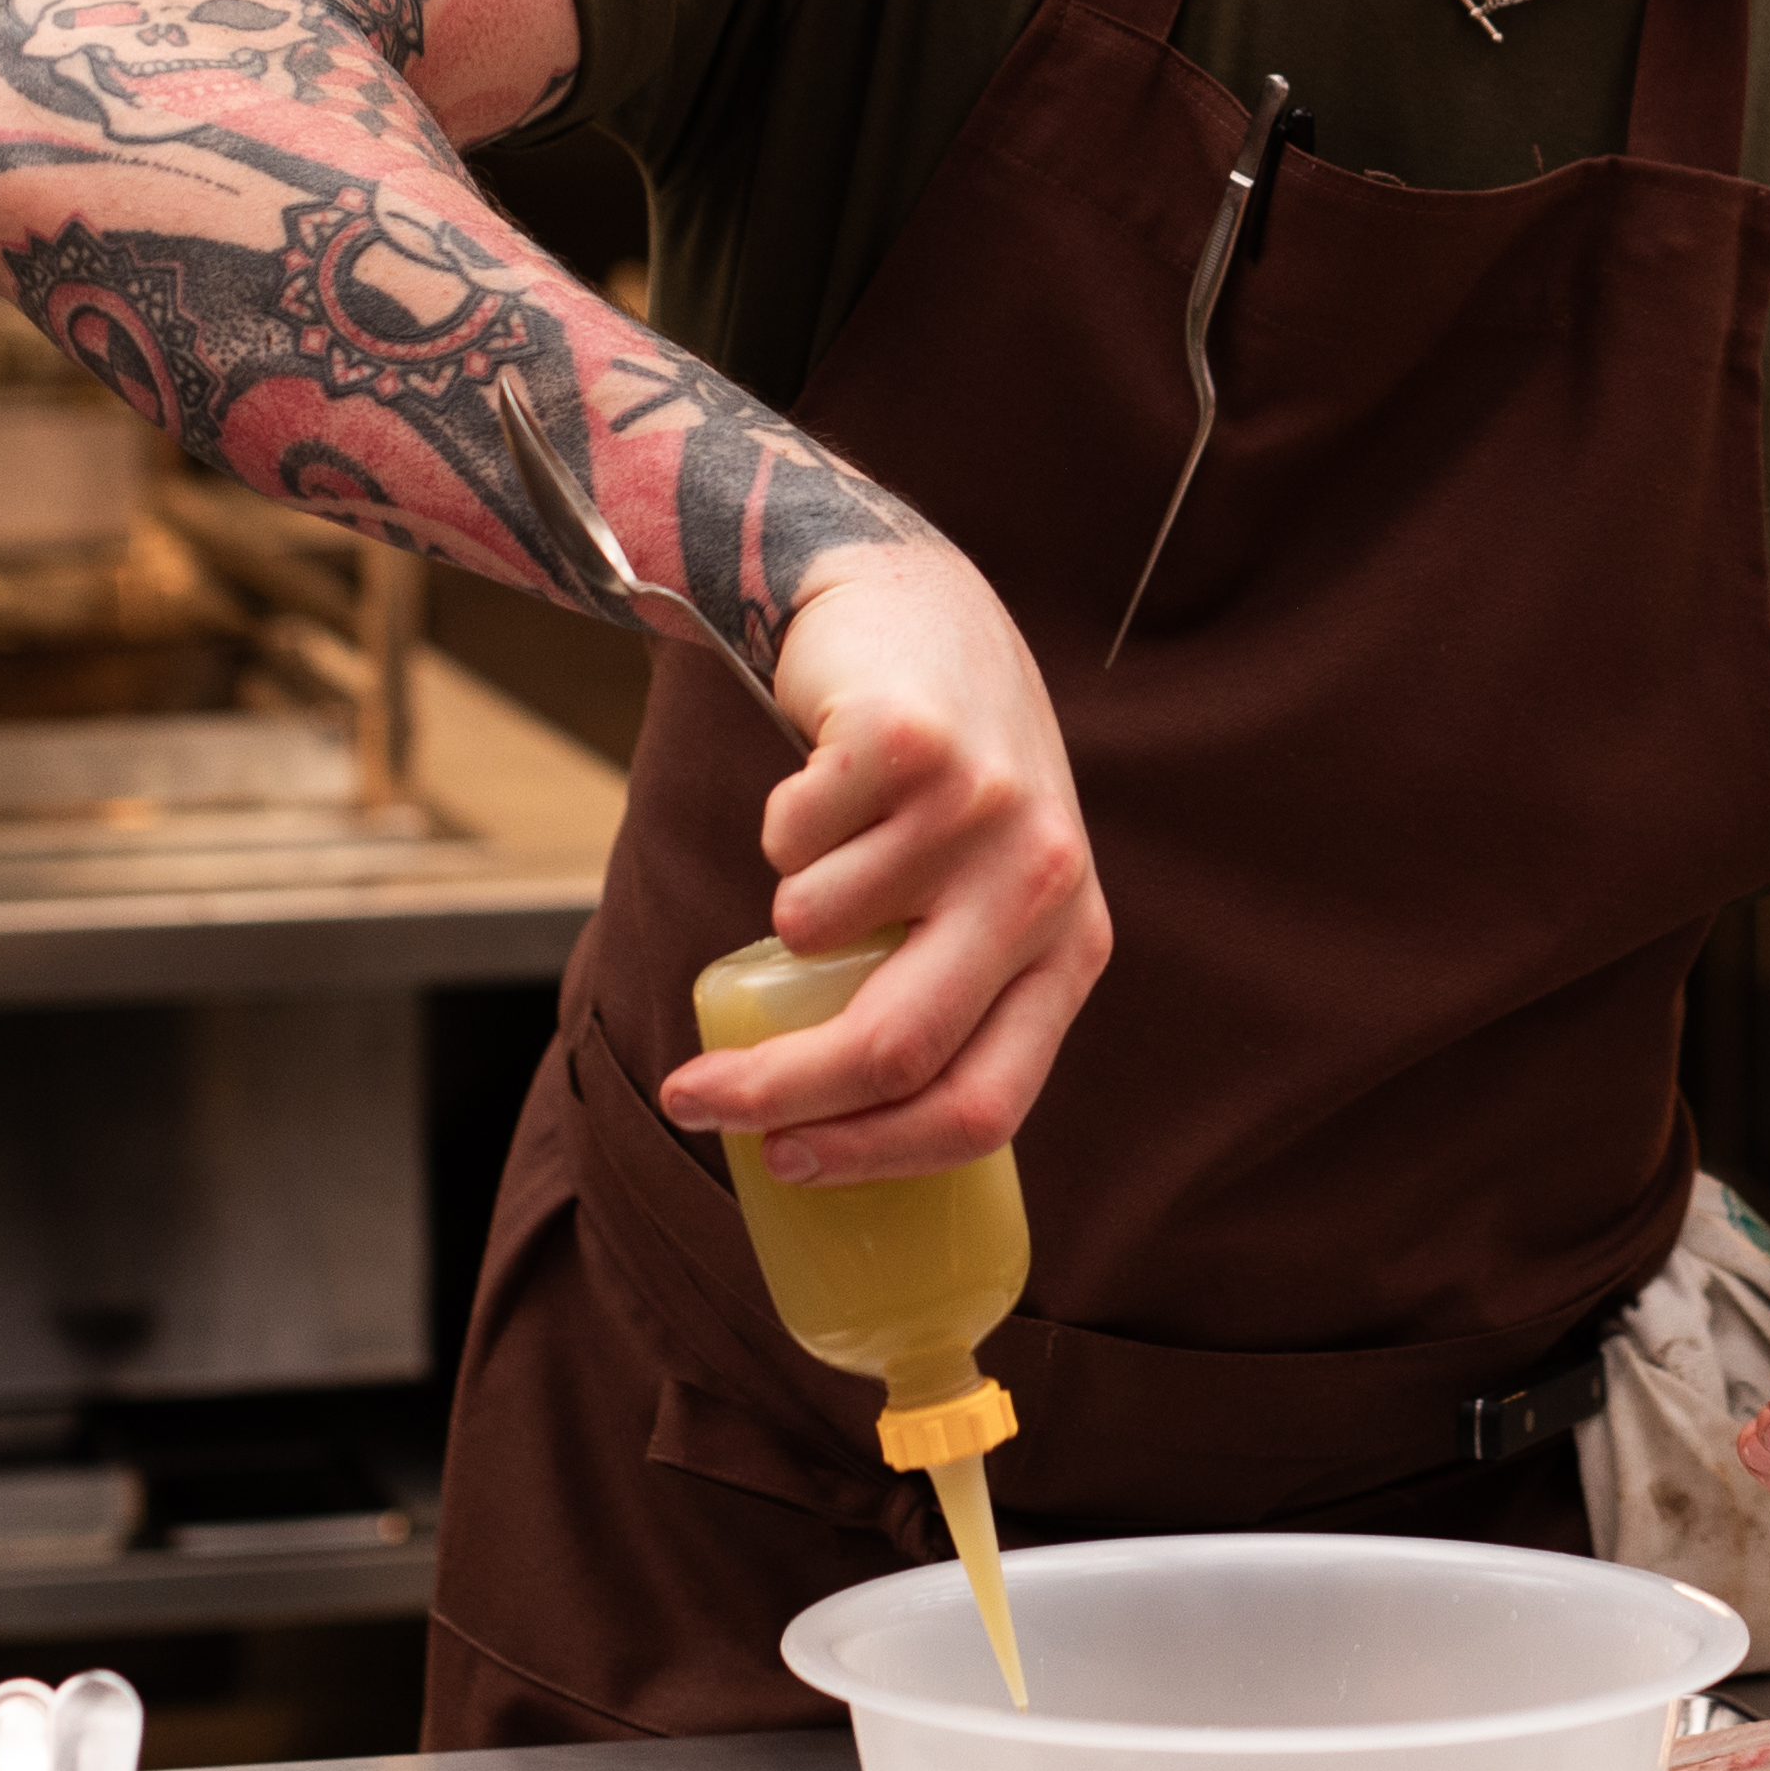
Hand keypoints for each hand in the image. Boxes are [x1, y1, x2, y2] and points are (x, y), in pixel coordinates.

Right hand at [647, 538, 1107, 1186]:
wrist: (921, 607)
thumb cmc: (940, 789)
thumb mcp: (989, 898)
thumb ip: (953, 996)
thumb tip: (825, 1147)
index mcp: (1074, 949)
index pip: (983, 1105)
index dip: (871, 1158)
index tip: (781, 1164)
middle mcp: (1046, 883)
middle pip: (895, 1046)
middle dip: (775, 1095)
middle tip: (695, 1101)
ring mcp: (982, 809)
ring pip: (814, 931)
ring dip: (784, 910)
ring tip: (825, 850)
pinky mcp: (910, 743)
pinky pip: (788, 839)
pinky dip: (779, 824)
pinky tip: (826, 778)